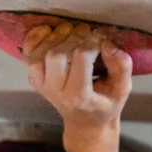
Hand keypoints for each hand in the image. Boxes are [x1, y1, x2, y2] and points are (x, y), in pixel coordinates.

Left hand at [23, 22, 133, 151]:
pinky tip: (48, 30)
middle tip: (86, 30)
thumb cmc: (106, 104)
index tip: (103, 37)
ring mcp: (42, 86)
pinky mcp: (34, 80)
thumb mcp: (123, 90)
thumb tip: (107, 43)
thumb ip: (122, 66)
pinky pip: (27, 55)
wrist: (85, 122)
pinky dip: (34, 39)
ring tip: (69, 29)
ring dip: (53, 37)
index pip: (81, 58)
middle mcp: (56, 92)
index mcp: (80, 96)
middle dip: (73, 37)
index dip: (92, 42)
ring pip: (38, 55)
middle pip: (56, 56)